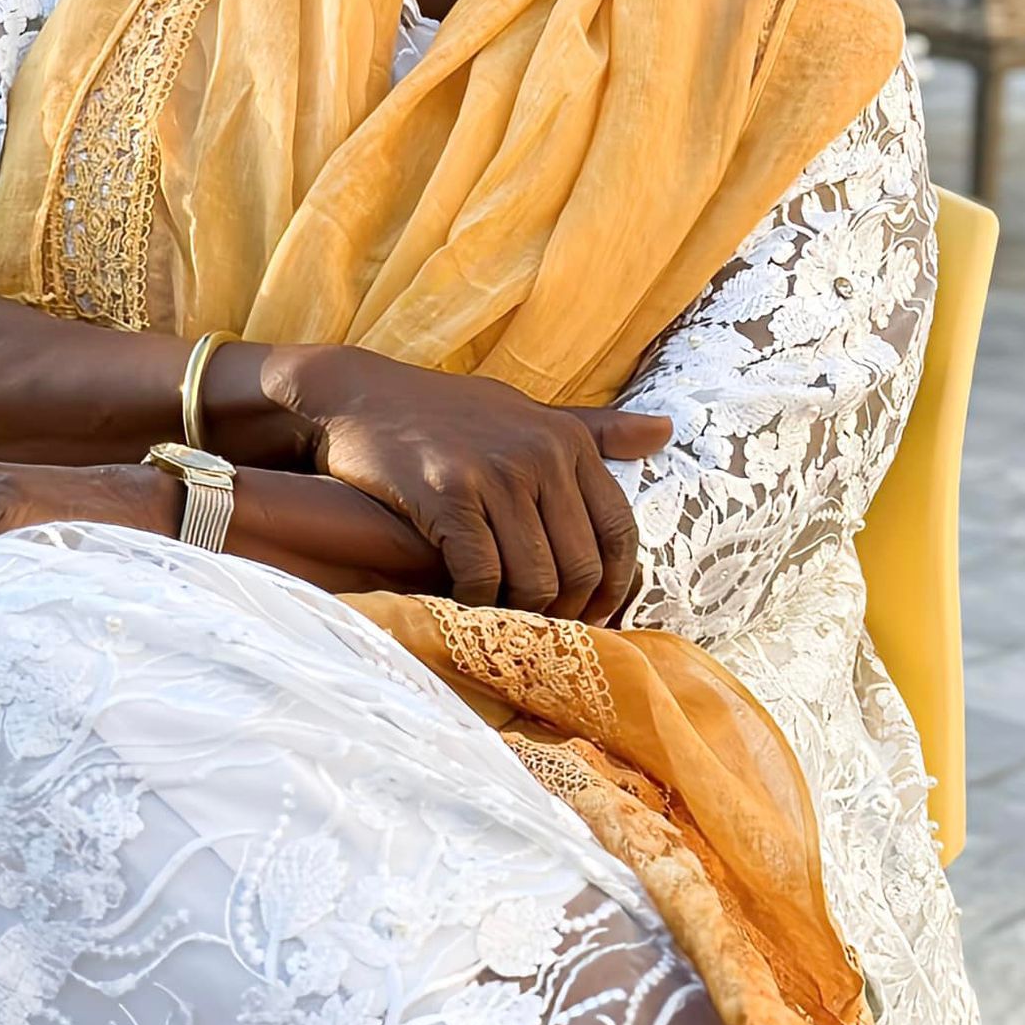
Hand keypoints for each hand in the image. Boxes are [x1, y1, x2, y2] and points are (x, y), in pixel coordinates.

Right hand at [259, 346, 670, 622]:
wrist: (358, 396)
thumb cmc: (446, 413)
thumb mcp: (525, 411)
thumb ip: (594, 429)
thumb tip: (666, 432)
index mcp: (567, 439)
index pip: (620, 533)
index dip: (611, 586)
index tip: (588, 613)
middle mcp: (540, 453)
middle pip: (579, 566)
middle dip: (564, 610)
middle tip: (539, 627)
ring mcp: (494, 472)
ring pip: (534, 579)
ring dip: (518, 612)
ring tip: (500, 618)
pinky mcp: (448, 493)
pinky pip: (481, 575)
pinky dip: (474, 600)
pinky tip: (459, 597)